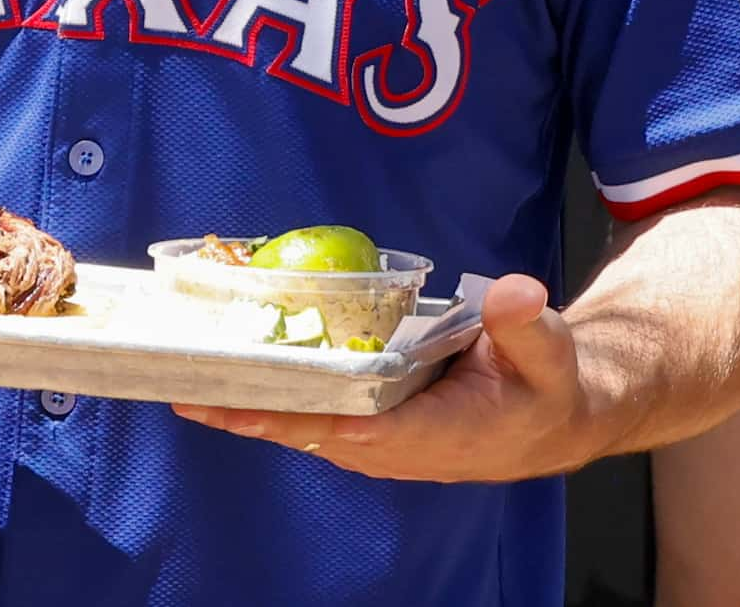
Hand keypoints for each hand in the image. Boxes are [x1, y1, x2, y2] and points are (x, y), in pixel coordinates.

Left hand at [173, 274, 602, 482]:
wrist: (553, 416)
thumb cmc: (549, 386)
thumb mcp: (551, 353)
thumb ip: (528, 324)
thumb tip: (512, 294)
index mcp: (436, 436)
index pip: (356, 429)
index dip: (300, 415)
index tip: (247, 403)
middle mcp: (395, 446)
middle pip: (309, 430)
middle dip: (249, 410)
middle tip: (186, 386)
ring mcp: (379, 439)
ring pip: (302, 424)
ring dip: (249, 405)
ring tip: (188, 378)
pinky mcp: (370, 421)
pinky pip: (312, 411)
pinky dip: (272, 393)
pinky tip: (233, 372)